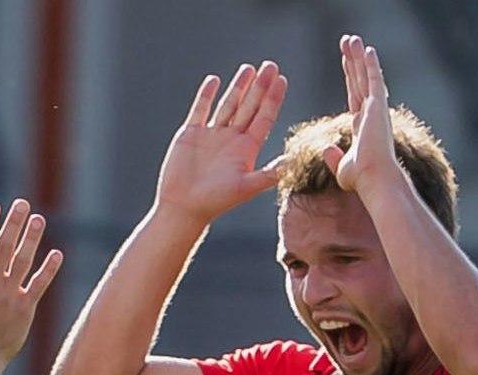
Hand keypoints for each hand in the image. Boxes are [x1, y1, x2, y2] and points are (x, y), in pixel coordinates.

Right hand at [0, 200, 62, 367]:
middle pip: (4, 246)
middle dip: (12, 223)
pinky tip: (56, 254)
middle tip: (21, 203)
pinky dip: (48, 269)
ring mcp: (9, 295)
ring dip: (31, 239)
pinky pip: (39, 284)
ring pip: (23, 261)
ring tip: (38, 219)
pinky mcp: (24, 308)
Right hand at [154, 62, 287, 224]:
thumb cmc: (216, 201)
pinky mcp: (191, 134)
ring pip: (228, 104)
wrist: (184, 207)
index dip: (273, 99)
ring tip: (249, 68)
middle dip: (260, 86)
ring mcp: (212, 135)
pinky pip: (200, 110)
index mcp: (246, 149)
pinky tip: (214, 81)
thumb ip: (269, 174)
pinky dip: (206, 95)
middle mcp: (231, 139)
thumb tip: (293, 162)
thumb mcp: (246, 187)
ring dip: (238, 87)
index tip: (282, 80)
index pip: (264, 117)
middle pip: (249, 106)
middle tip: (270, 66)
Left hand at [321, 36, 400, 197]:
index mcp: (363, 125)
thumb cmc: (361, 180)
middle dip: (353, 60)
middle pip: (360, 80)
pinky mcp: (379, 107)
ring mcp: (376, 109)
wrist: (374, 180)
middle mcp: (371, 113)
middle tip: (348, 42)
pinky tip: (367, 49)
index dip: (351, 76)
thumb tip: (327, 149)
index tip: (346, 62)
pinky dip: (371, 65)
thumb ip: (335, 157)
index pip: (355, 94)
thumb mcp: (342, 167)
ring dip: (359, 57)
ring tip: (352, 38)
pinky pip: (374, 80)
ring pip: (366, 76)